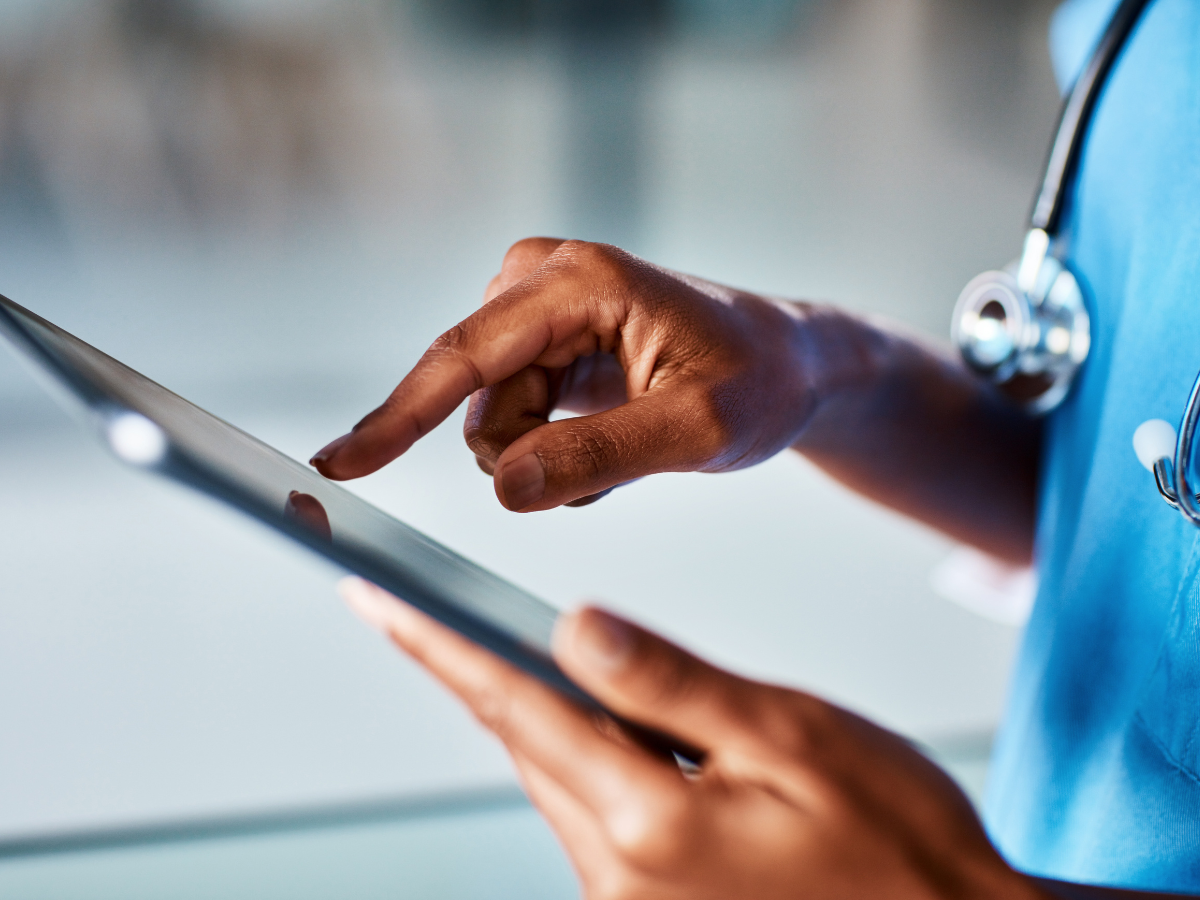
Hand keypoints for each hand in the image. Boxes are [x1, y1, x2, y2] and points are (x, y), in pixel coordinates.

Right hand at [312, 238, 825, 509]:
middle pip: (476, 404)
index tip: (336, 466)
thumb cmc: (760, 383)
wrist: (790, 365)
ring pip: (491, 422)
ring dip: (549, 457)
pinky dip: (556, 450)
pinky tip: (611, 439)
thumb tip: (503, 488)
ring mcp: (536, 312)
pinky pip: (513, 421)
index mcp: (577, 282)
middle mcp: (540, 280)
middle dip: (528, 455)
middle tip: (613, 459)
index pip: (464, 357)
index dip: (397, 417)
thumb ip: (601, 456)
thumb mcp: (699, 429)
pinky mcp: (541, 343)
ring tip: (624, 445)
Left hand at [339, 577, 1051, 899]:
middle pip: (525, 742)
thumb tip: (576, 626)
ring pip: (558, 776)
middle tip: (434, 604)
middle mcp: (618, 876)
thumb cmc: (896, 842)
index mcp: (648, 823)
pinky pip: (594, 815)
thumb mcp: (792, 736)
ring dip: (549, 712)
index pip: (514, 707)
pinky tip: (630, 733)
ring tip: (572, 661)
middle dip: (485, 667)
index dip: (437, 642)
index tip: (374, 597)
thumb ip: (671, 682)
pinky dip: (594, 759)